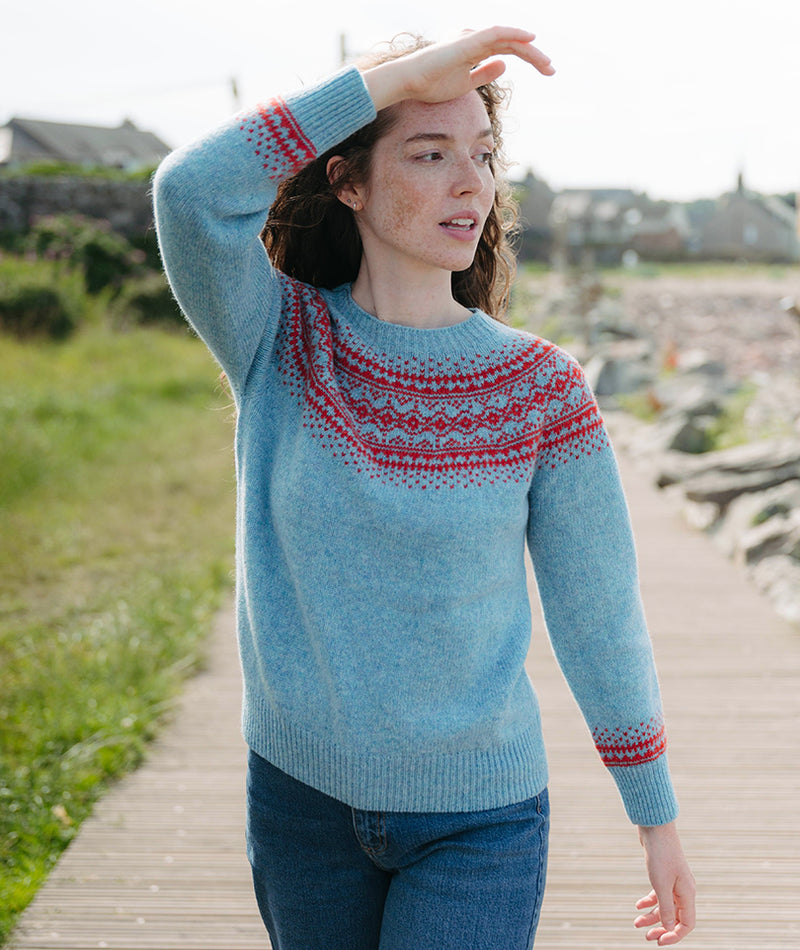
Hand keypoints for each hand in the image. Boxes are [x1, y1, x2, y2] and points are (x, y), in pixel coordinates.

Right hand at [363, 26, 554, 111]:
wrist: (411, 82)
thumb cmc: (433, 84)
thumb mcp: (466, 83)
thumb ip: (485, 73)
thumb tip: (505, 65)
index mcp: (477, 48)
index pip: (509, 50)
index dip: (530, 58)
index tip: (546, 71)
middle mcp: (477, 39)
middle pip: (513, 44)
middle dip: (535, 56)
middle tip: (552, 71)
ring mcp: (473, 39)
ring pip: (509, 39)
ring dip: (530, 50)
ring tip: (547, 63)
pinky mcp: (469, 41)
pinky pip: (496, 33)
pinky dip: (514, 34)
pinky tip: (531, 39)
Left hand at [635, 822, 695, 944]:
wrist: (655, 828)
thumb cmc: (660, 855)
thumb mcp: (661, 885)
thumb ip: (666, 908)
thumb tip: (670, 928)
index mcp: (688, 894)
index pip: (687, 924)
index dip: (675, 935)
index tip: (659, 941)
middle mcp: (683, 890)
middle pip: (675, 917)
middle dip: (661, 929)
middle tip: (646, 937)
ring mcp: (674, 882)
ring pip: (665, 906)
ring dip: (652, 916)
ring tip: (636, 922)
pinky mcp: (664, 874)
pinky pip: (658, 894)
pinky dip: (649, 901)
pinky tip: (638, 905)